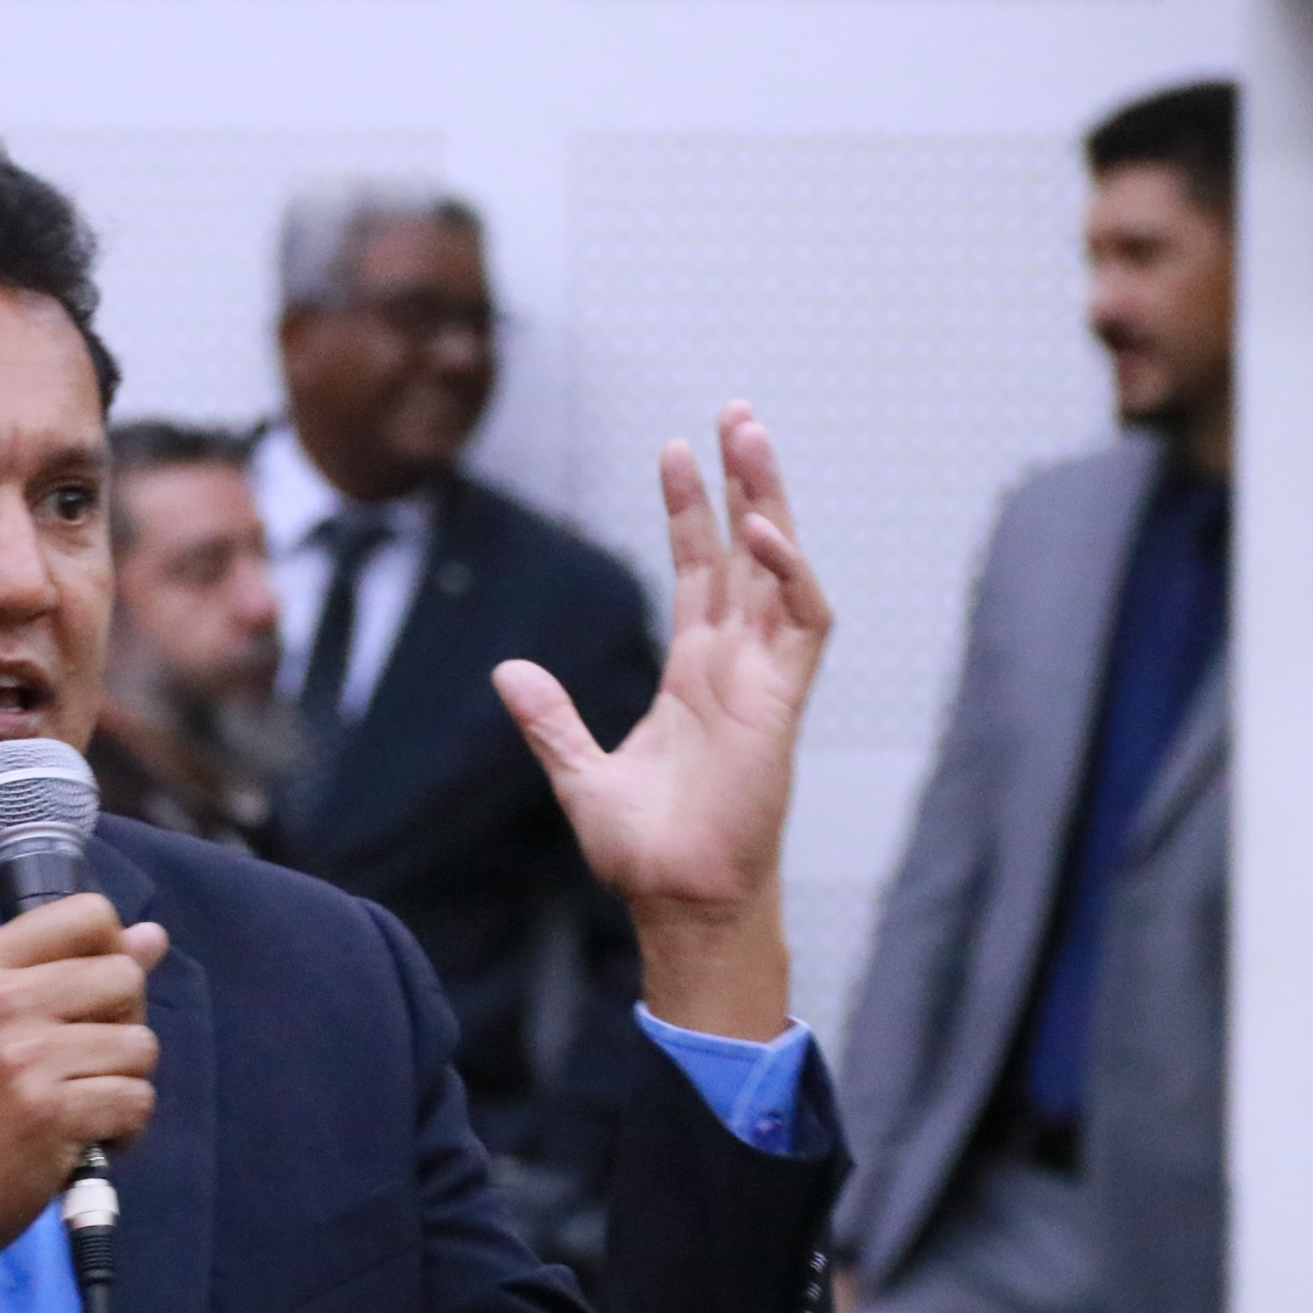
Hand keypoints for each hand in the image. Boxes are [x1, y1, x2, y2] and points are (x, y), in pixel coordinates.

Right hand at [0, 895, 167, 1312]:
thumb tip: (152, 936)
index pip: (89, 914)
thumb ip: (70, 972)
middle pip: (125, 976)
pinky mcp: (51, 1113)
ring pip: (140, 1044)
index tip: (87, 1001)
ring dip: (123, 1085)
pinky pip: (138, 1100)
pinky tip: (83, 1141)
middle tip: (79, 1067)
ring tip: (76, 1108)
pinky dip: (124, 1129)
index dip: (110, 955)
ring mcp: (23, 1057)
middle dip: (122, 1026)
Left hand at [493, 403, 830, 1039]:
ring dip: (770, 501)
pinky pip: (803, 622)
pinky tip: (761, 531)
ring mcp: (764, 679)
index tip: (674, 451)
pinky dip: (789, 574)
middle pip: (744, 552)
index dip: (690, 511)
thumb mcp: (578, 773)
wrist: (676, 900)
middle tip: (731, 411)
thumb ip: (550, 719)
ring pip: (781, 569)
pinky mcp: (783, 703)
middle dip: (740, 480)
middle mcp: (735, 665)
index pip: (699, 572)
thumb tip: (509, 670)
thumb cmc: (643, 852)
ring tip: (750, 435)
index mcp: (694, 674)